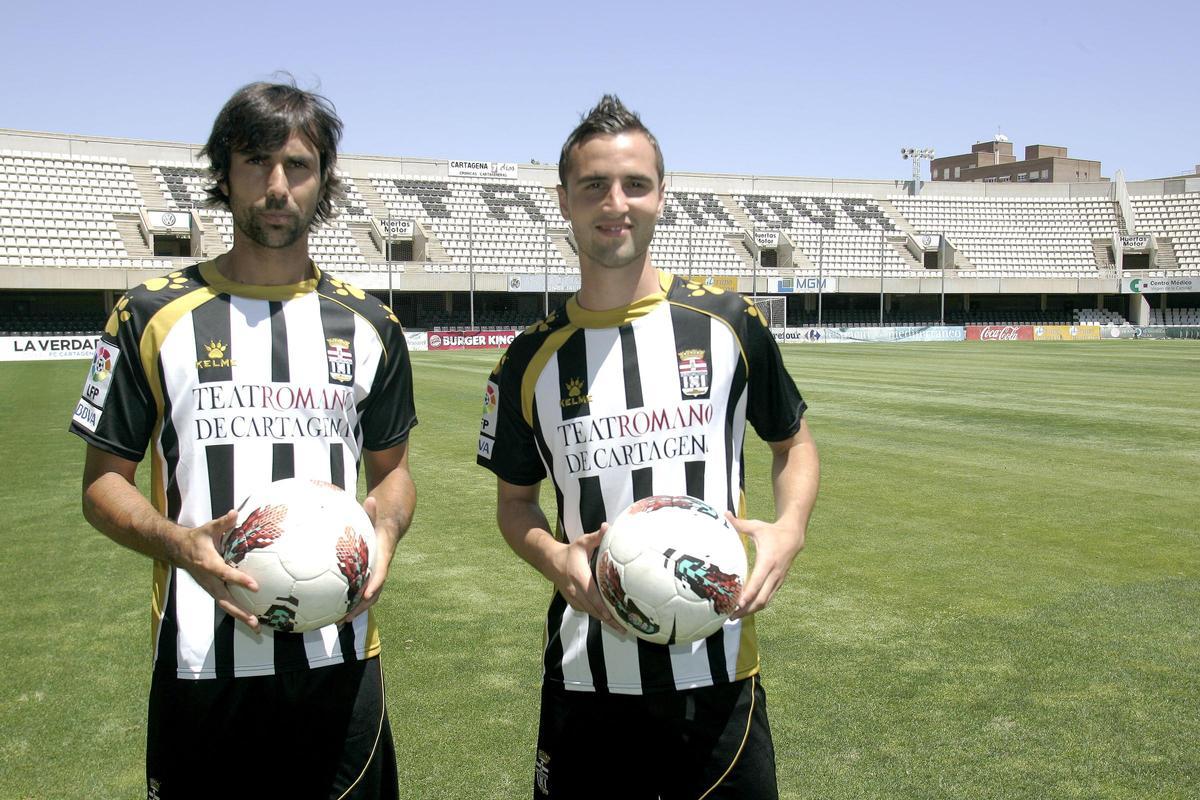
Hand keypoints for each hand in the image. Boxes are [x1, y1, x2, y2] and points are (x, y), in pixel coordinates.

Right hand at [167, 509, 260, 630]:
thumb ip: (223, 523)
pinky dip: (237, 611)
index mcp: (209, 564)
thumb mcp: (208, 528)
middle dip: (240, 611)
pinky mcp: (212, 590)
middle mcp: (209, 580)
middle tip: (255, 621)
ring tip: (256, 628)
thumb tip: (235, 513)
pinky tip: (250, 619)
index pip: (225, 574)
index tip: (255, 586)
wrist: (177, 550)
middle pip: (225, 599)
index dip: (239, 580)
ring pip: (225, 605)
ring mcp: (209, 588)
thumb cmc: (197, 538)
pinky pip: (225, 603)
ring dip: (240, 616)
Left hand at [343, 496, 394, 623]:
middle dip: (361, 607)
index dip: (374, 584)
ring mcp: (373, 574)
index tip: (366, 594)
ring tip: (335, 621)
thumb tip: (371, 498)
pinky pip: (356, 590)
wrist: (392, 524)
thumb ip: (372, 510)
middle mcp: (379, 569)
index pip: (380, 573)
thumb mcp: (376, 514)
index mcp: (382, 557)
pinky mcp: (366, 576)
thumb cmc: (379, 518)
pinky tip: (328, 607)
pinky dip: (346, 600)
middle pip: (373, 593)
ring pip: (365, 596)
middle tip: (345, 618)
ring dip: (352, 609)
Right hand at [546, 524, 623, 633]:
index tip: (612, 614)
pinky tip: (611, 622)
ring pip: (590, 612)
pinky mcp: (573, 602)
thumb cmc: (570, 552)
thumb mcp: (582, 542)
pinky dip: (598, 617)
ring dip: (604, 621)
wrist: (551, 562)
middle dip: (608, 619)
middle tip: (624, 628)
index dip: (601, 606)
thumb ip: (596, 537)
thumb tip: (608, 526)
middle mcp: (575, 590)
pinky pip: (587, 611)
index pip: (591, 594)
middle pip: (592, 608)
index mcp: (578, 577)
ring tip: (621, 629)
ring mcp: (573, 598)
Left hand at [726, 511, 804, 620]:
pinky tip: (746, 610)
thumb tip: (724, 514)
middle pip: (762, 598)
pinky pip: (768, 598)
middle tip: (731, 616)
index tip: (737, 604)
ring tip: (736, 617)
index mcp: (767, 561)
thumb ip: (739, 524)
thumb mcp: (756, 526)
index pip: (757, 582)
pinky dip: (758, 606)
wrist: (794, 536)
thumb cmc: (771, 531)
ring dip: (751, 611)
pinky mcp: (778, 583)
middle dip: (747, 609)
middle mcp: (774, 574)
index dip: (748, 595)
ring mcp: (778, 580)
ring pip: (766, 601)